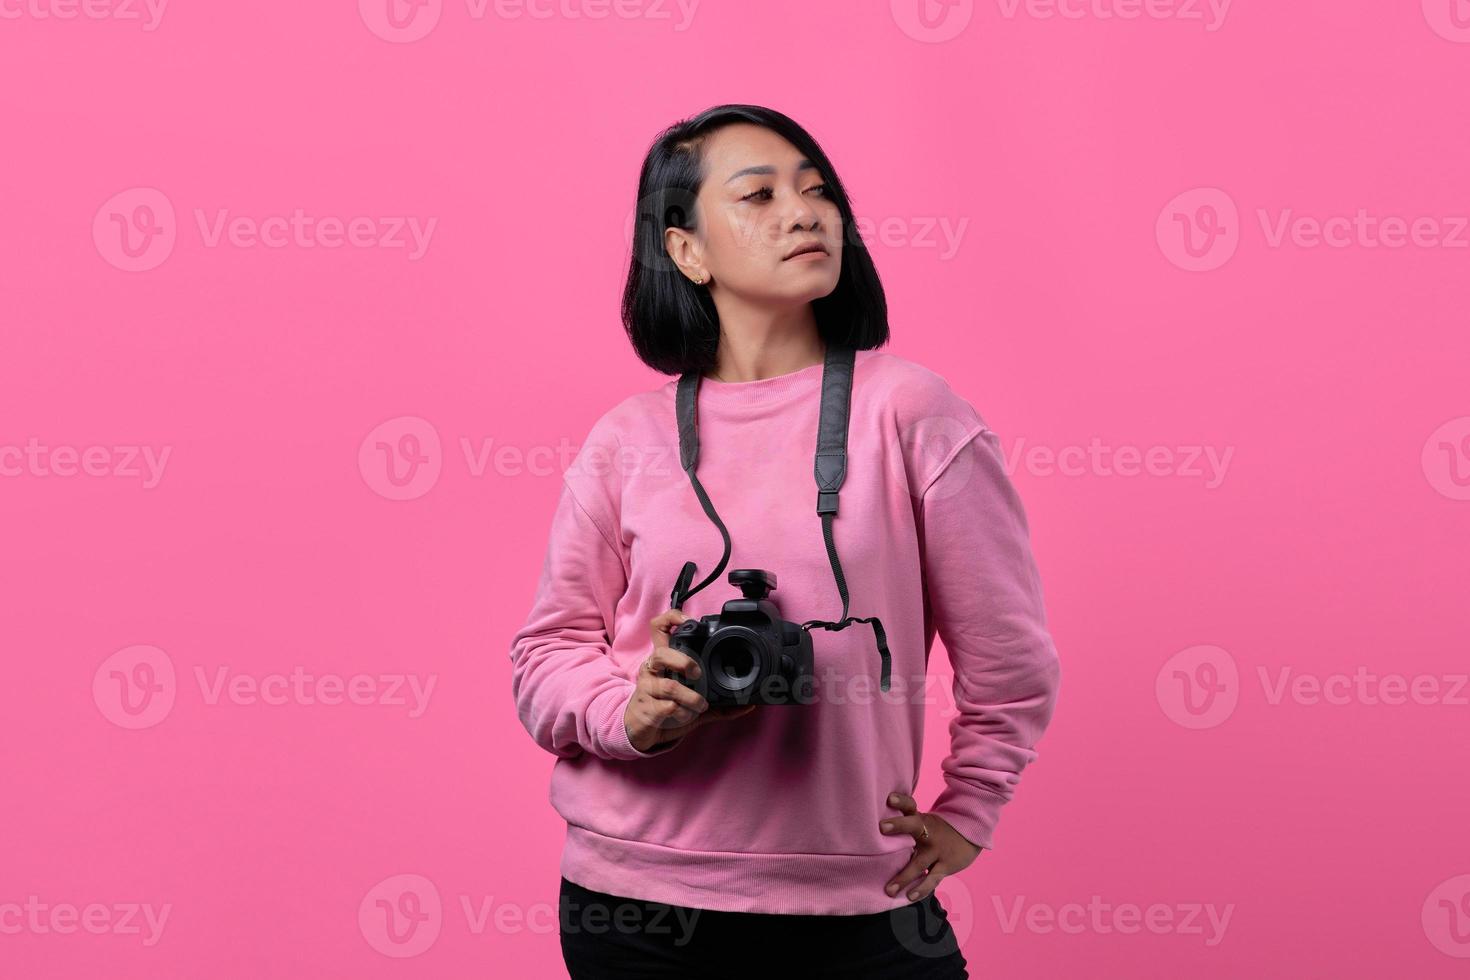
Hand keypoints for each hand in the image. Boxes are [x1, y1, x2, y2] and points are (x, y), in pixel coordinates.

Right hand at [623, 608, 757, 751]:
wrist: (641, 730)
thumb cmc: (666, 707)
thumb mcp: (692, 701)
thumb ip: (719, 703)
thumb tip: (748, 705)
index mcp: (663, 660)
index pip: (659, 629)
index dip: (671, 619)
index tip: (688, 621)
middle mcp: (653, 670)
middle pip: (660, 653)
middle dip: (682, 662)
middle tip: (697, 673)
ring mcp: (647, 689)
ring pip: (669, 686)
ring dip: (690, 697)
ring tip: (700, 705)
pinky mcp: (647, 708)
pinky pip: (668, 707)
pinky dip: (682, 713)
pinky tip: (686, 716)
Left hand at [878, 792, 981, 900]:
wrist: (971, 833)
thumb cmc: (936, 829)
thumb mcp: (922, 821)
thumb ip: (903, 823)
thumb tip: (872, 829)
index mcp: (920, 819)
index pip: (909, 805)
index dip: (900, 800)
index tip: (889, 798)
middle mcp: (927, 832)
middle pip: (913, 825)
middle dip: (898, 825)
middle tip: (882, 828)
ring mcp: (936, 850)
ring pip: (919, 863)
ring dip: (904, 876)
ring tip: (889, 889)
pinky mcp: (945, 866)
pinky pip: (932, 879)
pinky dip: (921, 888)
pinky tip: (909, 896)